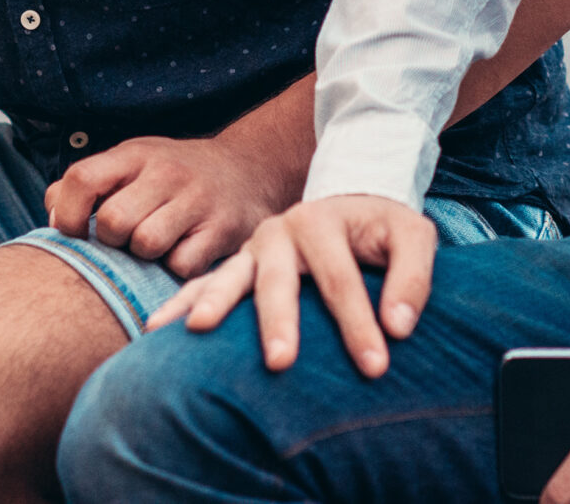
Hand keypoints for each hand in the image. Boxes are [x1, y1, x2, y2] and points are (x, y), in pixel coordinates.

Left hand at [46, 131, 303, 277]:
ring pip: (146, 244)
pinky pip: (181, 264)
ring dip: (143, 256)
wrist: (250, 169)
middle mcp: (166, 172)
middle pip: (113, 221)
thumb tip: (51, 211)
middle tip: (124, 239)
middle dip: (111, 240)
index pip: (82, 178)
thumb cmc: (174, 175)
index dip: (67, 213)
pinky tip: (182, 253)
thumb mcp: (133, 163)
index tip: (74, 231)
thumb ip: (89, 182)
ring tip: (153, 246)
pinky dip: (174, 268)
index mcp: (135, 154)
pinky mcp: (223, 228)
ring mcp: (197, 200)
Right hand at [147, 193, 434, 377]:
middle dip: (278, 322)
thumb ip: (413, 277)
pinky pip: (202, 284)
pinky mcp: (237, 265)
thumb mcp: (413, 236)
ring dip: (212, 304)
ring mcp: (252, 248)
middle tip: (280, 362)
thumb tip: (399, 328)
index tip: (375, 367)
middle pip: (277, 280)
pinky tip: (156, 331)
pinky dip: (179, 304)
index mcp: (323, 221)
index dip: (358, 323)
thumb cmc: (383, 228)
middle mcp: (281, 231)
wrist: (350, 201)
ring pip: (229, 277)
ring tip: (196, 332)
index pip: (341, 279)